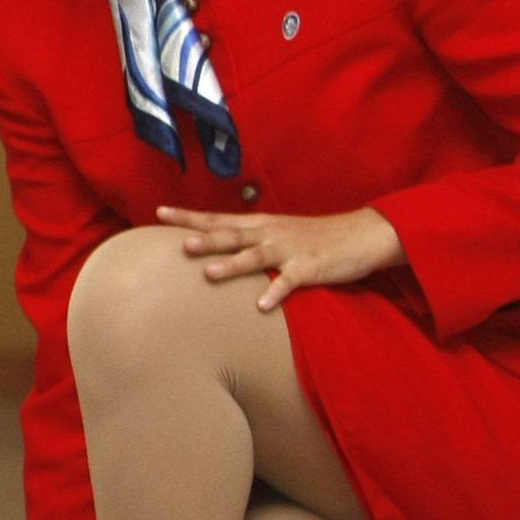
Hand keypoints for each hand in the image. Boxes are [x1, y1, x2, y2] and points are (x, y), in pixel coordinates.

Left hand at [158, 203, 404, 311]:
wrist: (361, 235)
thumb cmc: (314, 237)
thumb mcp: (277, 234)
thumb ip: (249, 241)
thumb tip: (216, 251)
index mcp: (259, 225)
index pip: (217, 218)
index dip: (188, 217)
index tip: (159, 213)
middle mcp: (269, 233)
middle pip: (231, 234)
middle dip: (204, 239)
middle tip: (178, 245)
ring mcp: (289, 249)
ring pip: (255, 256)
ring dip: (232, 265)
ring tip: (208, 274)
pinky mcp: (309, 267)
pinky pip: (289, 281)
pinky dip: (275, 292)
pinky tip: (261, 306)